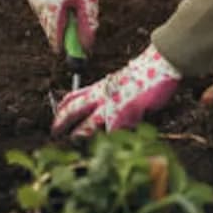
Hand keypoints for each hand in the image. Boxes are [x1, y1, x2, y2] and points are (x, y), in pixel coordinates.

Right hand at [27, 0, 99, 51]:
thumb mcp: (89, 3)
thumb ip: (87, 26)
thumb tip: (86, 48)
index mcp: (52, 6)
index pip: (55, 37)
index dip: (64, 47)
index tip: (74, 54)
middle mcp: (39, 4)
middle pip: (50, 32)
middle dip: (62, 36)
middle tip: (76, 35)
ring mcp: (34, 0)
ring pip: (46, 23)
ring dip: (58, 24)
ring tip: (71, 9)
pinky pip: (44, 14)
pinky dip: (54, 15)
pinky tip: (64, 2)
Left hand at [51, 45, 180, 136]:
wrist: (158, 63)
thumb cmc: (147, 73)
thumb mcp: (124, 81)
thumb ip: (114, 92)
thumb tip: (111, 104)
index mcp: (102, 87)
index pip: (75, 95)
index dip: (63, 105)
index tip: (58, 111)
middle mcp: (102, 95)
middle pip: (73, 109)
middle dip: (61, 121)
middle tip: (53, 131)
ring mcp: (111, 105)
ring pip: (88, 125)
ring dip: (79, 136)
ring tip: (72, 143)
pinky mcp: (124, 114)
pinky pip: (113, 133)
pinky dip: (111, 142)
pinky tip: (108, 150)